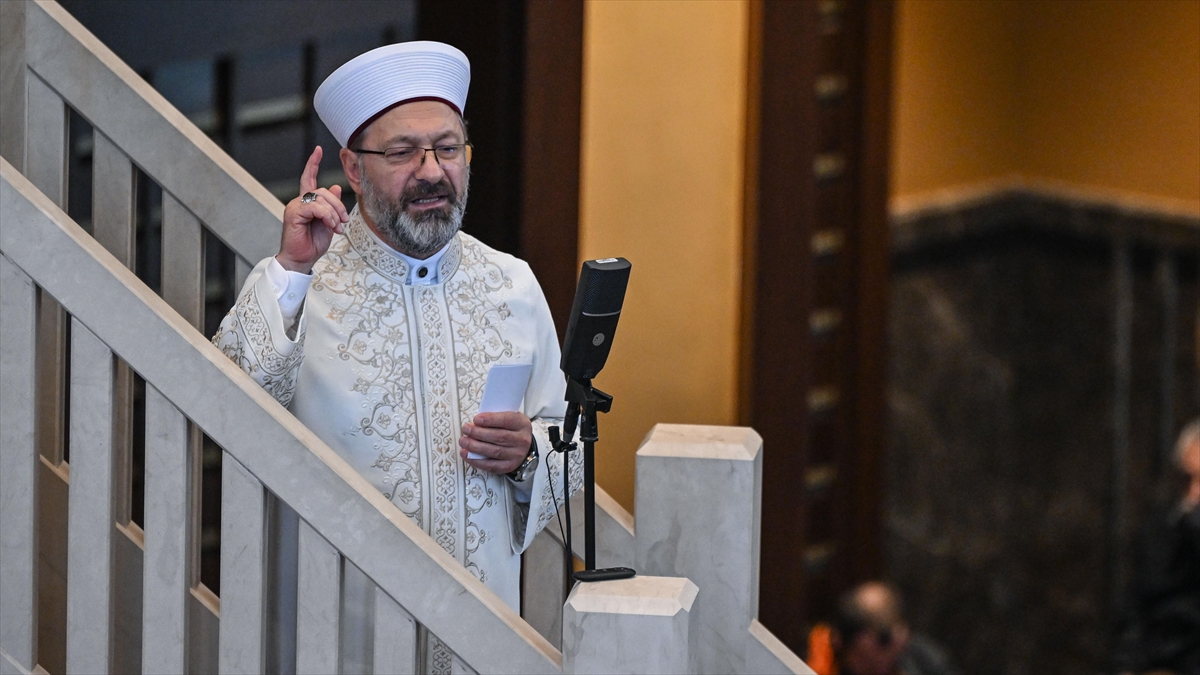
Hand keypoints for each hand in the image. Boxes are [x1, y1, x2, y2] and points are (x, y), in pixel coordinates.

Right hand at [276, 146, 349, 272]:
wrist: (301, 260)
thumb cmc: (312, 244)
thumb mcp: (328, 223)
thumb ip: (332, 207)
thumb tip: (335, 187)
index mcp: (307, 203)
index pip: (309, 178)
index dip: (313, 163)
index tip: (318, 150)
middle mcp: (299, 201)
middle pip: (323, 190)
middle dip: (338, 205)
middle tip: (344, 221)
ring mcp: (295, 206)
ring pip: (320, 198)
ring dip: (333, 213)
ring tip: (336, 227)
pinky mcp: (293, 213)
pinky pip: (314, 207)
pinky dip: (326, 216)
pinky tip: (330, 225)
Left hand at [459, 412, 532, 474]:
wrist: (522, 447)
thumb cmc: (511, 429)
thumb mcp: (509, 417)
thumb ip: (495, 416)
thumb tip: (476, 421)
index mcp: (522, 424)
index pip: (507, 420)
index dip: (491, 420)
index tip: (476, 419)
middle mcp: (522, 440)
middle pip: (499, 437)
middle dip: (479, 433)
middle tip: (466, 429)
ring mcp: (516, 455)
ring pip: (494, 451)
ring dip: (475, 446)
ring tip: (463, 441)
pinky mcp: (508, 466)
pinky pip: (491, 465)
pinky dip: (476, 460)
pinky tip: (466, 454)